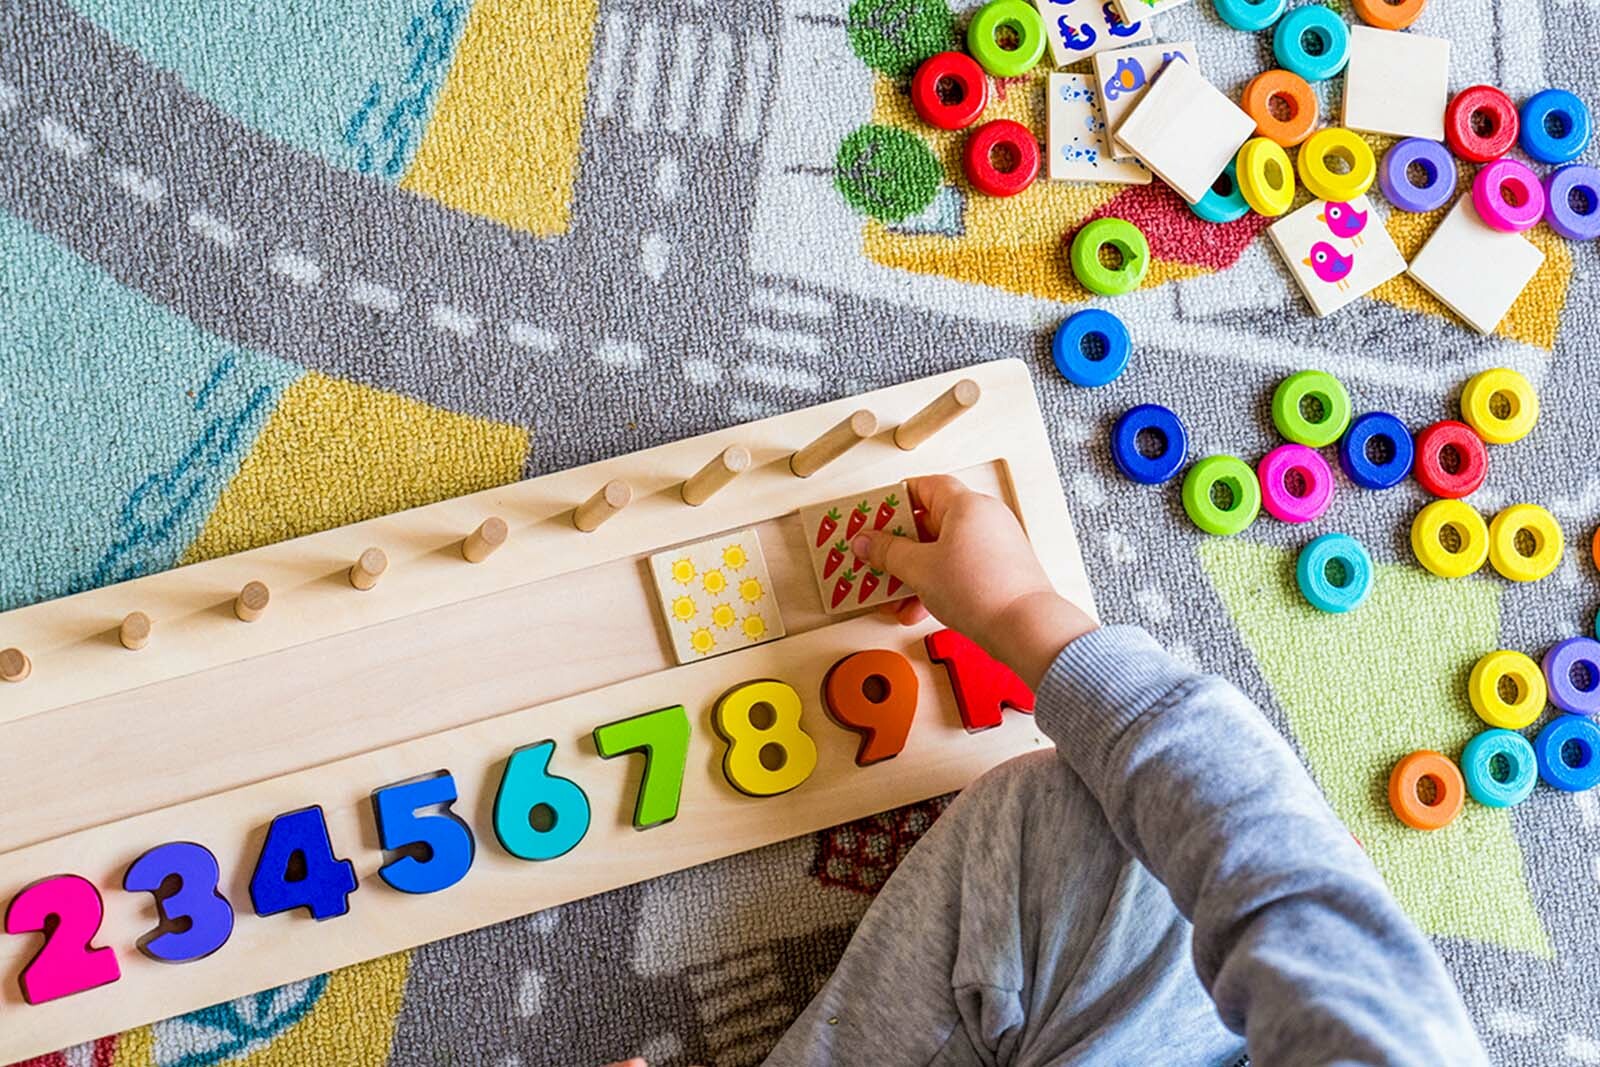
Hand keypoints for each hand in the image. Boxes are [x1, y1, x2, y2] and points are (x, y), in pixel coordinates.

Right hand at [851, 475, 1096, 688]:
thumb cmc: (981, 590)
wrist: (1024, 627)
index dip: (895, 501)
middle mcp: (984, 518)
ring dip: (915, 571)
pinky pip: (959, 568)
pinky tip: (918, 608)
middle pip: (931, 521)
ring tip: (894, 592)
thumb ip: (887, 552)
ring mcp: (995, 544)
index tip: (874, 518)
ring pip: (944, 550)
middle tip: (877, 556)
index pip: (924, 486)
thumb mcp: (919, 569)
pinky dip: (937, 583)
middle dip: (901, 545)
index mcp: (966, 504)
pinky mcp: (1000, 570)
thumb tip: (866, 541)